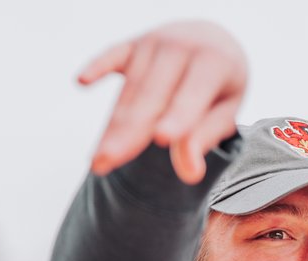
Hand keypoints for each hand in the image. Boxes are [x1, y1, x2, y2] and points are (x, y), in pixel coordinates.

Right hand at [79, 20, 247, 183]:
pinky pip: (113, 55)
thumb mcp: (225, 108)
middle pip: (152, 97)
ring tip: (97, 160)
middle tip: (107, 163)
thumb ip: (207, 136)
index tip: (162, 139)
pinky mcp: (132, 45)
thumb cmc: (220, 84)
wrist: (211, 39)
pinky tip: (82, 80)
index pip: (192, 94)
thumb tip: (190, 173)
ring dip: (111, 125)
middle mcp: (180, 46)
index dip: (178, 116)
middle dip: (129, 132)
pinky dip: (98, 66)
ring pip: (130, 90)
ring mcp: (153, 43)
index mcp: (213, 61)